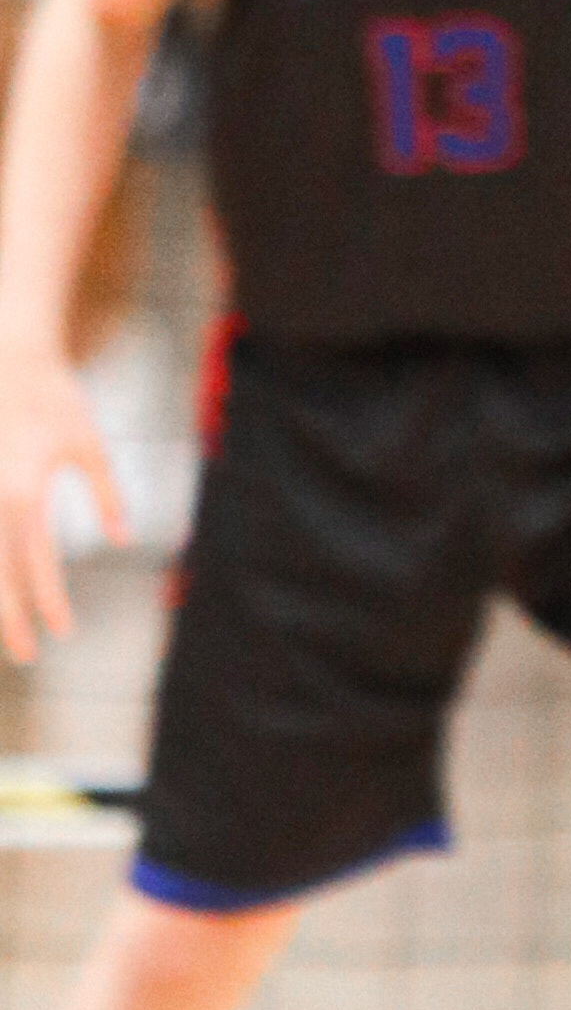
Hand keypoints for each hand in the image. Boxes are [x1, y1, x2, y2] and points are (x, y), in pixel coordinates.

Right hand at [0, 344, 113, 667]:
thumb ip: (106, 494)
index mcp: (24, 493)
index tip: (63, 632)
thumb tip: (120, 541)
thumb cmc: (54, 397)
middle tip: (25, 654)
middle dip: (10, 617)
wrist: (8, 354)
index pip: (35, 563)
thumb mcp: (89, 444)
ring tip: (3, 627)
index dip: (49, 602)